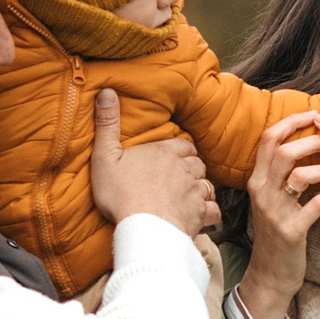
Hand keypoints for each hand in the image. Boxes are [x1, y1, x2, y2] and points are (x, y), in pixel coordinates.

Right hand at [90, 89, 217, 236]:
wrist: (143, 227)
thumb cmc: (121, 194)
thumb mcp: (105, 156)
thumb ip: (107, 124)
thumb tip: (106, 91)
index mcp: (164, 152)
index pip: (183, 144)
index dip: (181, 150)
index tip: (174, 156)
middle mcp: (184, 169)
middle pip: (197, 164)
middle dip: (192, 168)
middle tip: (182, 176)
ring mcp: (194, 192)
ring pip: (208, 185)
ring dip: (201, 189)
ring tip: (191, 195)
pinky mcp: (200, 214)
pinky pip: (214, 210)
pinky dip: (209, 212)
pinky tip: (201, 215)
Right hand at [235, 114, 319, 318]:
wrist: (272, 273)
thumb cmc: (282, 230)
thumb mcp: (277, 198)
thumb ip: (285, 172)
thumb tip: (311, 139)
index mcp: (258, 179)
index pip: (269, 138)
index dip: (292, 121)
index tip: (316, 114)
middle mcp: (262, 192)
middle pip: (284, 152)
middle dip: (314, 141)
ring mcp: (275, 212)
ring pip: (298, 175)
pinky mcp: (290, 232)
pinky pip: (314, 206)